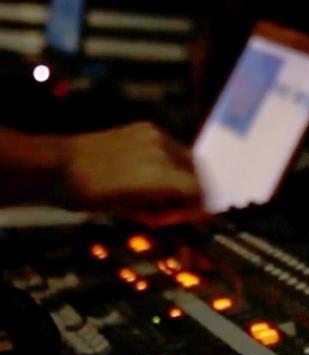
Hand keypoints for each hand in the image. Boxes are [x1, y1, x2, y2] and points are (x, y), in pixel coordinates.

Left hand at [59, 122, 203, 224]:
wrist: (56, 166)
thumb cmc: (92, 195)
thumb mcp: (133, 210)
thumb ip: (168, 209)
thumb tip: (195, 209)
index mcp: (162, 174)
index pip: (200, 190)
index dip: (197, 207)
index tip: (186, 218)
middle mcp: (163, 150)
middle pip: (197, 174)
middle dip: (190, 192)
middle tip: (169, 209)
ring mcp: (154, 136)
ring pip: (185, 160)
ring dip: (179, 179)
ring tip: (156, 195)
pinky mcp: (143, 128)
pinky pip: (169, 148)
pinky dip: (167, 163)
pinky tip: (147, 177)